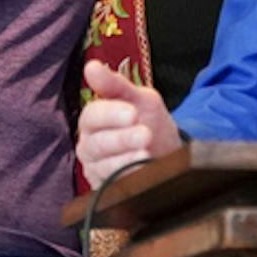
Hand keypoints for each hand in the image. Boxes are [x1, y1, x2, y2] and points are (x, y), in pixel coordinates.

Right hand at [77, 61, 180, 186]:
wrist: (167, 151)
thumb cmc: (149, 121)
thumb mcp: (140, 98)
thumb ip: (116, 84)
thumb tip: (91, 67)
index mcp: (93, 119)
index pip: (93, 116)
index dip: (111, 114)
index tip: (132, 113)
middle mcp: (90, 145)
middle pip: (97, 143)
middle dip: (122, 139)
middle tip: (145, 135)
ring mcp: (96, 169)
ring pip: (103, 166)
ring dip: (126, 160)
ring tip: (146, 155)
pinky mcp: (106, 189)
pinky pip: (112, 186)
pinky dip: (128, 178)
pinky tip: (143, 170)